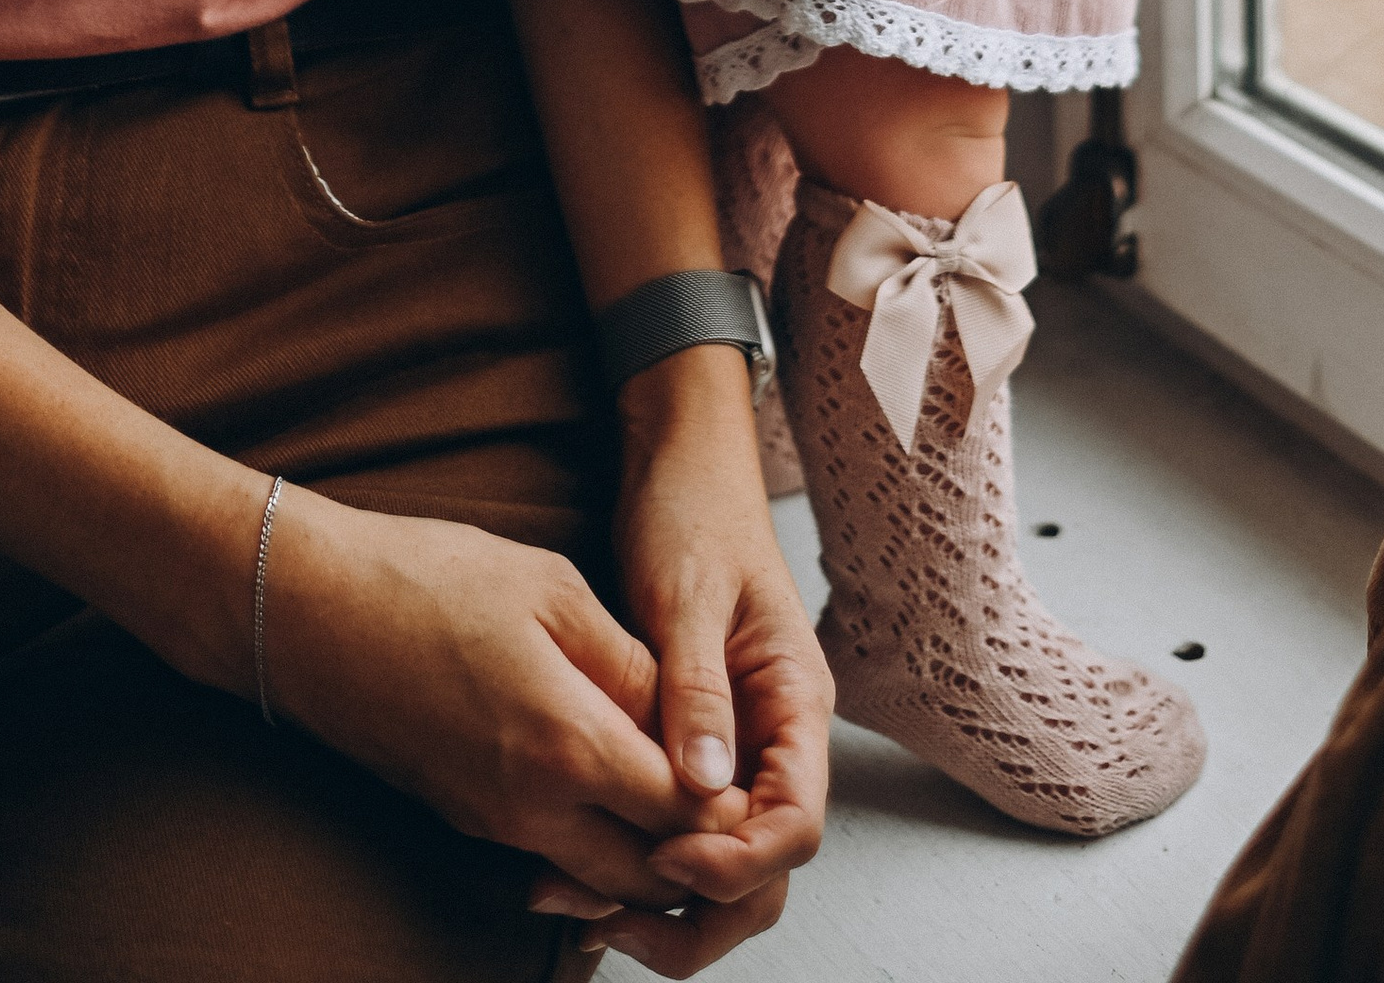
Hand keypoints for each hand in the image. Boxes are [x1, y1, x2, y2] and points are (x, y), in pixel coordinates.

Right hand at [256, 484, 708, 917]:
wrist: (312, 615)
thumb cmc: (432, 582)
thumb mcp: (554, 592)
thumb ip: (629, 663)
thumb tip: (684, 715)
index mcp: (569, 744)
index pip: (682, 810)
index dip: (727, 798)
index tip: (753, 766)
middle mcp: (533, 806)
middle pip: (646, 870)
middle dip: (697, 848)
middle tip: (729, 800)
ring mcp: (493, 821)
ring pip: (597, 876)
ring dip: (646, 854)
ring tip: (678, 800)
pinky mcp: (464, 818)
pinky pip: (550, 856)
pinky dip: (593, 847)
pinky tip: (609, 797)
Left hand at [545, 351, 830, 970]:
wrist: (681, 464)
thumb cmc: (695, 513)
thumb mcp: (691, 596)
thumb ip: (699, 689)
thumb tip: (703, 785)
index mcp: (797, 701)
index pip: (794, 822)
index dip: (735, 859)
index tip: (664, 856)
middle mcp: (777, 738)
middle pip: (766, 869)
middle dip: (701, 911)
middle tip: (615, 918)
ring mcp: (739, 745)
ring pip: (725, 863)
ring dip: (668, 903)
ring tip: (588, 911)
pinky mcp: (695, 744)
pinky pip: (686, 826)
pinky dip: (643, 860)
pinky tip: (586, 872)